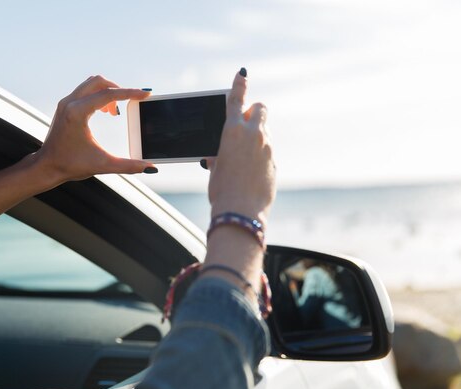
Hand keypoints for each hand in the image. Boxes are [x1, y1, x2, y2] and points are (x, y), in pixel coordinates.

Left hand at [32, 75, 154, 187]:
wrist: (47, 167)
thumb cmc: (70, 165)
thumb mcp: (103, 165)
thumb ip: (128, 165)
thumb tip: (150, 167)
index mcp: (77, 113)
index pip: (109, 94)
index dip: (130, 93)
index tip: (145, 93)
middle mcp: (70, 103)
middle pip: (100, 82)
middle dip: (118, 90)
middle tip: (129, 104)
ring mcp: (65, 102)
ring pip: (91, 84)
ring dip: (107, 92)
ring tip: (114, 112)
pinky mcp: (65, 106)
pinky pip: (85, 91)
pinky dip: (98, 95)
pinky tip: (104, 111)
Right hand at [206, 70, 275, 222]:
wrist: (240, 212)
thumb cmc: (222, 191)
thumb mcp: (215, 169)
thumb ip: (218, 155)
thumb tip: (217, 155)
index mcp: (232, 131)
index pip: (237, 100)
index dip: (239, 85)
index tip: (242, 74)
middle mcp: (253, 134)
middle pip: (260, 108)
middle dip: (254, 112)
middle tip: (244, 125)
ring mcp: (267, 148)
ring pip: (264, 132)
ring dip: (255, 138)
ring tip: (243, 160)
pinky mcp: (274, 162)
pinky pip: (267, 151)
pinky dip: (259, 156)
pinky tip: (250, 174)